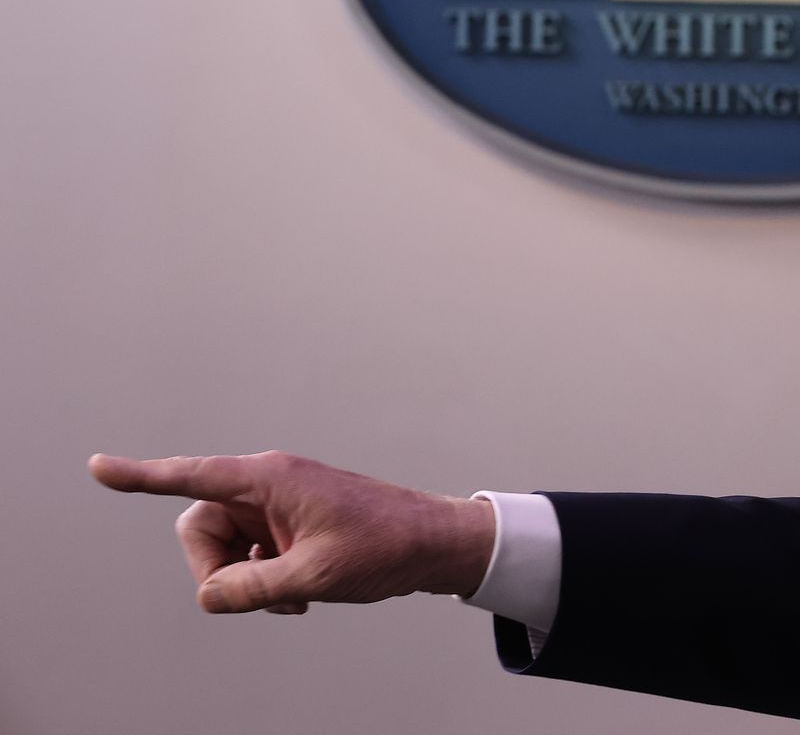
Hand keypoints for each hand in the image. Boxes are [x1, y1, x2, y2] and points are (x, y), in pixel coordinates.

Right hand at [89, 451, 494, 614]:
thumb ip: (252, 588)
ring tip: (291, 600)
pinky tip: (298, 598)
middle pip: (199, 528)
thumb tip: (209, 596)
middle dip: (215, 570)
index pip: (192, 476)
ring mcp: (278, 506)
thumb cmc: (383, 547)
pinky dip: (263, 581)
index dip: (142, 476)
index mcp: (270, 479)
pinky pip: (250, 557)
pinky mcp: (289, 526)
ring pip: (223, 549)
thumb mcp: (313, 577)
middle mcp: (268, 485)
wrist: (434, 544)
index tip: (98, 467)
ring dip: (244, 582)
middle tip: (254, 597)